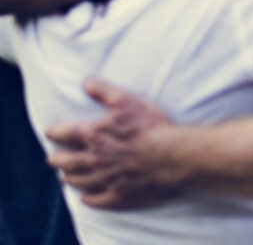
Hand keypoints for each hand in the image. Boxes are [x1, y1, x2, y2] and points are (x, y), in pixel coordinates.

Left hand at [46, 79, 177, 208]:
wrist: (171, 156)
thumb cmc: (151, 127)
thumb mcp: (128, 102)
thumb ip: (105, 91)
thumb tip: (86, 82)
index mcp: (94, 135)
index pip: (65, 134)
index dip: (55, 132)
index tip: (50, 133)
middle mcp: (94, 159)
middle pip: (66, 162)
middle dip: (57, 160)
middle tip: (53, 159)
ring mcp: (105, 179)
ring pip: (79, 181)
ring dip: (70, 179)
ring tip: (65, 178)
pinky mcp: (118, 195)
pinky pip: (97, 200)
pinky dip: (89, 199)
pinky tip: (87, 198)